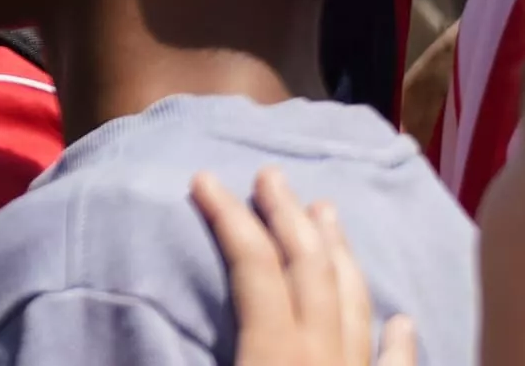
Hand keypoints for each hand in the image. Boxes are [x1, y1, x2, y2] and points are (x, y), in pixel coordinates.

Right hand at [197, 171, 417, 365]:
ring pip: (355, 308)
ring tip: (327, 213)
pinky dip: (400, 343)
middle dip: (289, 217)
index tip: (205, 180)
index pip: (255, 266)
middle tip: (271, 176)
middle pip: (311, 272)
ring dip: (340, 256)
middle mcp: (321, 358)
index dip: (230, 217)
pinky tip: (404, 322)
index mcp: (271, 355)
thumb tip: (120, 339)